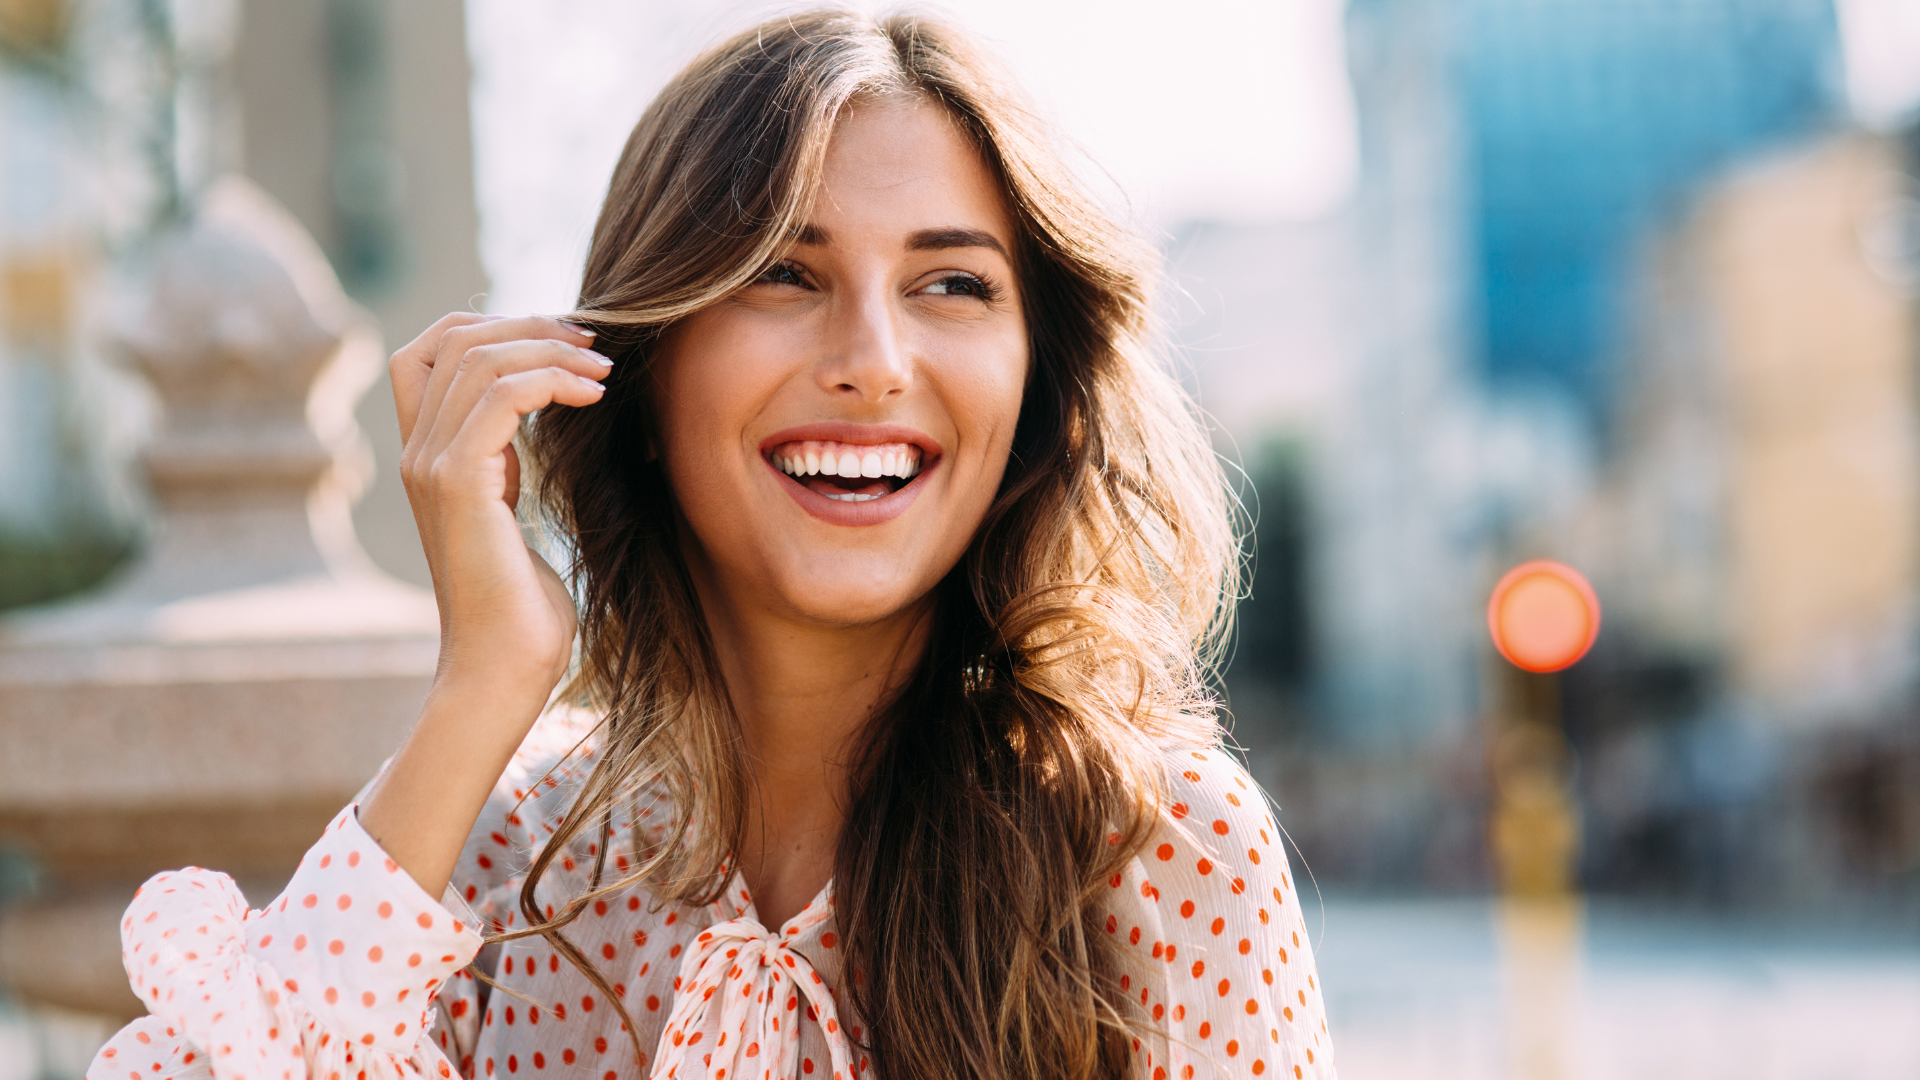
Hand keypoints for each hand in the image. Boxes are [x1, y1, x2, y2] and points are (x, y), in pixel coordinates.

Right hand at [390, 313, 608, 694]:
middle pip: (454, 338)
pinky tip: (594, 395)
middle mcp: (417, 452)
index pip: (428, 349)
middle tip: (595, 342)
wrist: (503, 669)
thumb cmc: (523, 609)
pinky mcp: (457, 483)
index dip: (492, 324)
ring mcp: (430, 465)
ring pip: (478, 357)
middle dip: (530, 325)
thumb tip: (547, 415)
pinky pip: (500, 396)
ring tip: (605, 369)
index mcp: (427, 455)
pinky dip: (552, 379)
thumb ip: (508, 465)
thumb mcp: (512, 515)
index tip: (564, 340)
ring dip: (551, 349)